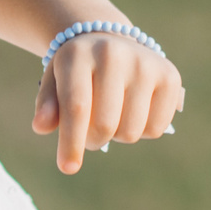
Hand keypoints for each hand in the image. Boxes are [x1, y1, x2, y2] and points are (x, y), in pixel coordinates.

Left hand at [30, 34, 182, 174]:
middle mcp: (114, 54)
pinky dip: (141, 132)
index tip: (67, 168)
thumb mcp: (54, 81)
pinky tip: (132, 112)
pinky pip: (156, 129)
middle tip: (87, 133)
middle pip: (105, 125)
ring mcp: (145, 64)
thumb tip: (41, 126)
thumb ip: (48, 105)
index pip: (77, 107)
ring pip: (131, 131)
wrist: (111, 41)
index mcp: (78, 55)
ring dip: (117, 137)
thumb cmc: (76, 71)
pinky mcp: (169, 76)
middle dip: (92, 141)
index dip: (71, 142)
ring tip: (110, 116)